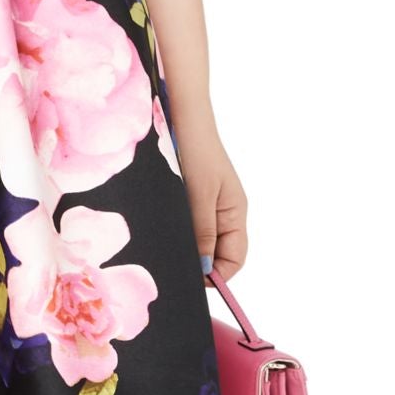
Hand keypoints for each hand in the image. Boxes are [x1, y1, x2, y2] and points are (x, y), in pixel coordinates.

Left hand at [170, 101, 247, 283]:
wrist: (179, 113)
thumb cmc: (194, 150)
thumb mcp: (199, 195)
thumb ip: (203, 232)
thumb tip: (205, 268)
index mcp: (235, 214)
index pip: (234, 260)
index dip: (216, 275)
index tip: (190, 281)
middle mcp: (224, 212)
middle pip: (217, 253)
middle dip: (197, 263)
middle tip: (171, 267)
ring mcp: (206, 203)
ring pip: (199, 239)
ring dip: (184, 246)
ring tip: (163, 247)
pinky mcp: (189, 195)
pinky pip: (187, 223)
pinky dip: (176, 230)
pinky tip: (159, 228)